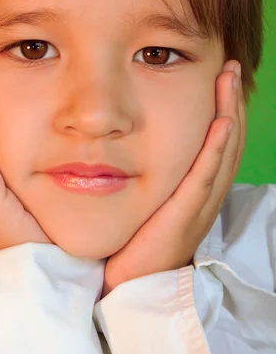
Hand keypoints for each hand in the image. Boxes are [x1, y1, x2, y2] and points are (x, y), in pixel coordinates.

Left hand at [102, 60, 245, 296]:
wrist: (124, 285)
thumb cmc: (129, 241)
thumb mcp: (143, 199)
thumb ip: (143, 172)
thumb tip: (124, 139)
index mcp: (193, 190)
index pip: (214, 144)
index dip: (220, 110)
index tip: (217, 78)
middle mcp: (202, 196)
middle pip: (225, 143)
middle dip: (230, 103)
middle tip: (229, 68)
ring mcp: (197, 207)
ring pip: (221, 155)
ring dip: (228, 115)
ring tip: (229, 80)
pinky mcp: (184, 218)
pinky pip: (204, 179)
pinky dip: (216, 150)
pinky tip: (220, 123)